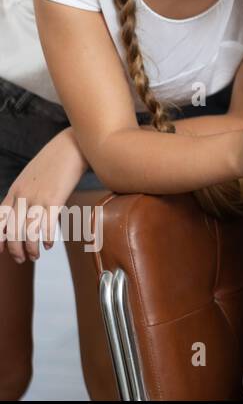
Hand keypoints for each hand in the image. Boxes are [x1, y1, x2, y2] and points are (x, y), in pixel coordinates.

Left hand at [0, 128, 86, 263]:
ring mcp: (38, 196)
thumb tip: (30, 207)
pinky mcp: (55, 197)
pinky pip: (45, 224)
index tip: (1, 250)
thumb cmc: (58, 159)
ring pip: (27, 230)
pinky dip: (44, 238)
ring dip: (30, 248)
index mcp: (16, 189)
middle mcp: (23, 195)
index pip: (0, 219)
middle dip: (15, 249)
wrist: (74, 143)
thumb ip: (28, 191)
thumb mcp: (34, 175)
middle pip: (13, 229)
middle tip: (22, 259)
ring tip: (35, 256)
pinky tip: (48, 244)